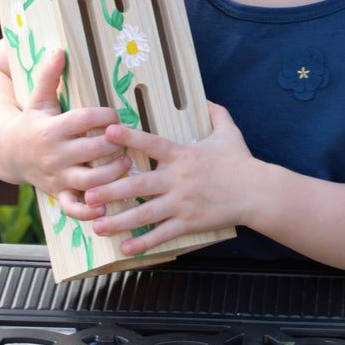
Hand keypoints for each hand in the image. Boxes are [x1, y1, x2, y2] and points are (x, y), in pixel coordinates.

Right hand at [4, 49, 132, 219]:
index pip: (85, 120)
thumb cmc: (32, 121)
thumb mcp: (38, 99)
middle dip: (113, 145)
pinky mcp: (57, 194)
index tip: (115, 115)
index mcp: (51, 129)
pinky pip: (74, 209)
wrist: (9, 153)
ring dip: (111, 175)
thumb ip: (49, 76)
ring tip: (126, 163)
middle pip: (92, 151)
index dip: (105, 116)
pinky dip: (89, 212)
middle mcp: (55, 155)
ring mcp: (57, 177)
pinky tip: (107, 206)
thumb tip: (59, 50)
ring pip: (90, 182)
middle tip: (126, 140)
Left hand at [84, 102, 255, 254]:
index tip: (107, 132)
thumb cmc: (241, 161)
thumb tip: (204, 97)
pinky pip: (162, 234)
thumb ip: (215, 113)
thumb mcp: (229, 131)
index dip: (129, 137)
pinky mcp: (189, 222)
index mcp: (183, 155)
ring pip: (144, 213)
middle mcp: (178, 179)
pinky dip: (143, 241)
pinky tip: (125, 246)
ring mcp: (182, 203)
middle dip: (111, 190)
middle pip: (139, 184)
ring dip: (118, 220)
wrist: (257, 192)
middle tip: (87, 194)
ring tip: (96, 225)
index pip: (152, 143)